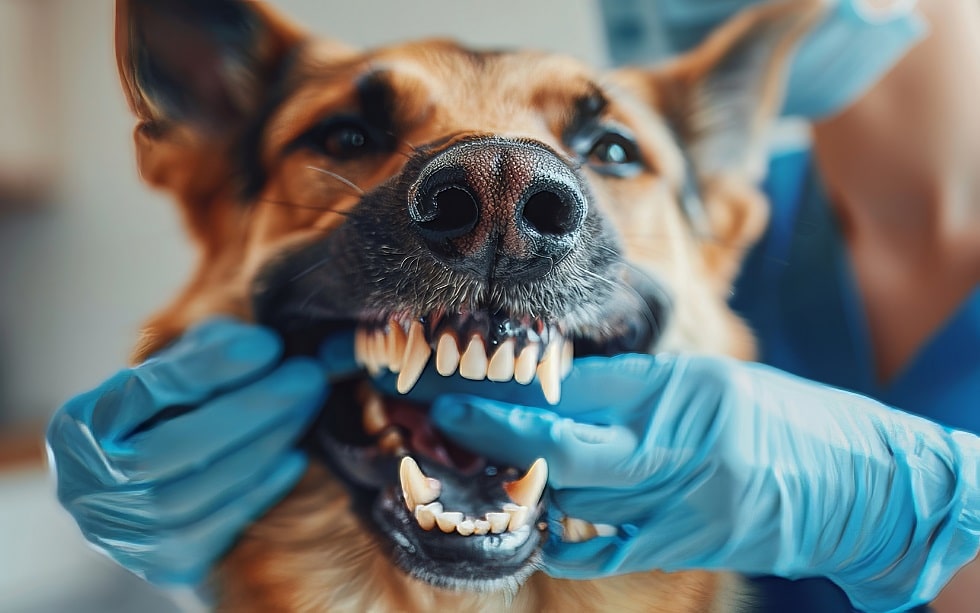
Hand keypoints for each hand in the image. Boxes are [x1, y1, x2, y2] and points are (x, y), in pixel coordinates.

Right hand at [46, 318, 353, 585]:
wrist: (146, 493)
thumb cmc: (166, 418)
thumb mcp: (177, 371)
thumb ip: (210, 351)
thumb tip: (263, 349)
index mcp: (83, 424)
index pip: (146, 390)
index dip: (209, 366)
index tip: (268, 345)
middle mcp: (88, 482)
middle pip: (165, 450)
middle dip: (247, 410)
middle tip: (304, 377)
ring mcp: (123, 529)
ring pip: (191, 495)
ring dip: (262, 446)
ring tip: (306, 407)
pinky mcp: (163, 561)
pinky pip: (215, 528)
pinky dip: (260, 490)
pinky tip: (293, 457)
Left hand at [428, 354, 979, 612]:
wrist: (863, 486)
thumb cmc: (787, 419)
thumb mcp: (709, 382)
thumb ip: (633, 389)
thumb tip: (555, 390)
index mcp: (684, 395)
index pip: (576, 398)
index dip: (508, 400)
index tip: (458, 393)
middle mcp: (677, 451)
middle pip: (562, 452)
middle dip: (492, 437)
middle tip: (441, 419)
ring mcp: (680, 507)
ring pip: (574, 500)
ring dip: (521, 480)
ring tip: (475, 460)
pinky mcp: (685, 546)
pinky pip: (603, 548)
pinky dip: (561, 533)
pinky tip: (534, 517)